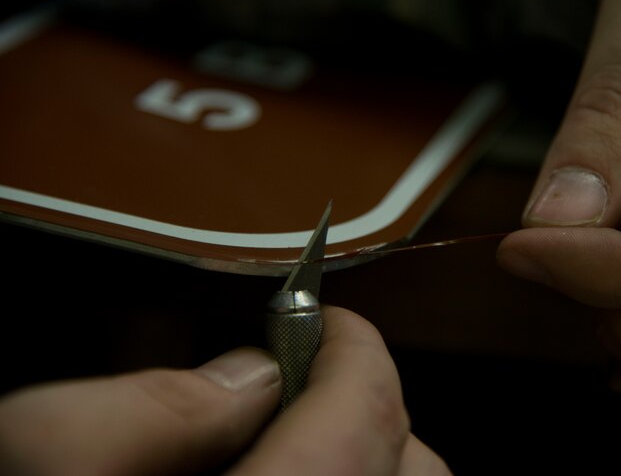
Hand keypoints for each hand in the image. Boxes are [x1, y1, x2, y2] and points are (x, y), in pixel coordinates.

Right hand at [0, 306, 448, 474]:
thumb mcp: (35, 459)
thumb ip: (150, 406)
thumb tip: (247, 378)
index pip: (365, 422)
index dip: (354, 355)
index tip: (329, 330)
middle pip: (412, 474)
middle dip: (368, 415)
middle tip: (301, 394)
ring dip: (362, 466)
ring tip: (286, 452)